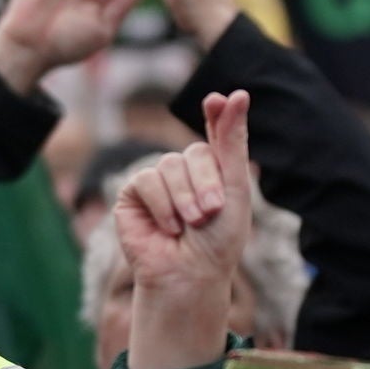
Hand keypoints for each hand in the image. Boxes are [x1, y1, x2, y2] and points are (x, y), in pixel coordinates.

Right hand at [113, 90, 256, 368]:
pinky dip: (161, 205)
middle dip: (206, 185)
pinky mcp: (132, 194)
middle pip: (194, 152)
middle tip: (211, 214)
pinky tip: (168, 228)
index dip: (217, 114)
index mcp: (214, 168)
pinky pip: (146, 180)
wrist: (190, 275)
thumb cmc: (218, 240)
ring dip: (184, 199)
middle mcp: (185, 171)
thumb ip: (232, 142)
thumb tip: (237, 93)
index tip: (218, 100)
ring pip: (169, 165)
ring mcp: (157, 181)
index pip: (216, 131)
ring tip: (190, 225)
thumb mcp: (234, 187)